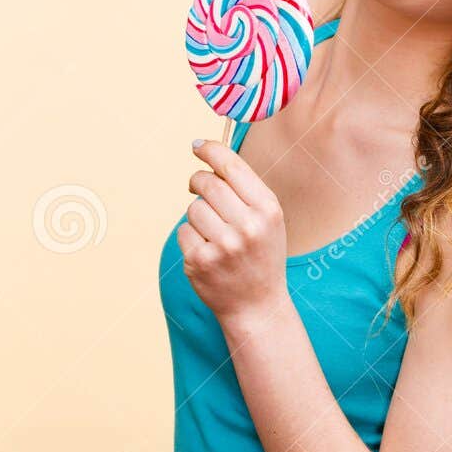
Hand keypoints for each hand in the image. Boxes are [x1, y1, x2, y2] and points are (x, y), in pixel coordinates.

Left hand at [175, 140, 288, 324]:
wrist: (258, 305)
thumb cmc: (261, 255)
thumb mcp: (268, 219)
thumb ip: (245, 188)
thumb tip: (209, 153)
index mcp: (268, 209)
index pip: (232, 167)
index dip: (211, 151)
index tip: (197, 146)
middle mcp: (247, 226)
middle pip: (207, 183)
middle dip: (197, 180)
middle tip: (196, 185)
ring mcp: (223, 246)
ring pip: (193, 208)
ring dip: (197, 214)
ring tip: (212, 231)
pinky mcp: (200, 262)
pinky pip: (183, 231)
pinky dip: (190, 236)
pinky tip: (206, 250)